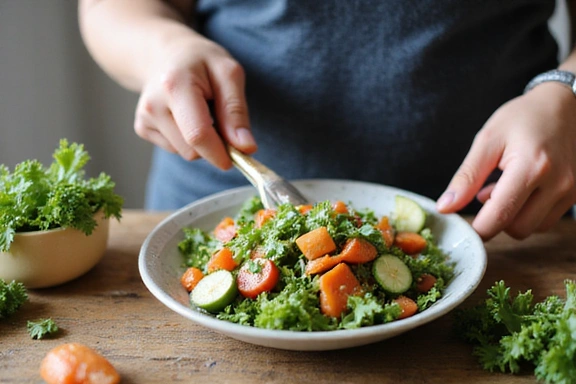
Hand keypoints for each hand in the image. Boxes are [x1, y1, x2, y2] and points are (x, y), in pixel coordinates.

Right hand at [133, 33, 255, 168]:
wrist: (166, 54)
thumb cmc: (201, 61)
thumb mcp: (228, 74)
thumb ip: (237, 111)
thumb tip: (246, 148)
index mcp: (175, 86)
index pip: (198, 134)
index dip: (220, 153)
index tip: (239, 158)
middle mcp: (153, 105)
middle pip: (192, 150)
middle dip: (214, 144)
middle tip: (221, 120)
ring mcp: (144, 118)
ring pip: (185, 153)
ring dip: (201, 141)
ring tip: (200, 112)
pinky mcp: (142, 128)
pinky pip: (175, 150)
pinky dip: (187, 139)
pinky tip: (186, 116)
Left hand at [436, 83, 575, 240]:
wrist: (563, 105)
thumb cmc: (523, 118)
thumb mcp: (487, 141)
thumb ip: (466, 178)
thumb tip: (445, 207)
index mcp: (532, 167)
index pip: (499, 217)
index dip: (477, 229)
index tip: (462, 225)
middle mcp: (558, 183)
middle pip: (517, 229)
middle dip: (495, 220)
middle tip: (485, 194)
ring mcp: (571, 191)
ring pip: (533, 228)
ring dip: (512, 217)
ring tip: (504, 187)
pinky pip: (546, 220)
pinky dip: (528, 213)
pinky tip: (521, 190)